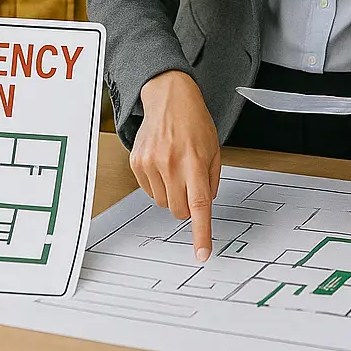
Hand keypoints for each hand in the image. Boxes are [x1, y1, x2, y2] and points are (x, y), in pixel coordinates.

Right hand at [132, 71, 220, 262]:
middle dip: (187, 205)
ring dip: (171, 193)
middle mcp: (171, 163)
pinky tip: (162, 163)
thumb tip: (205, 205)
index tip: (202, 253)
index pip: (199, 204)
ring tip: (176, 167)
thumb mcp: (214, 148)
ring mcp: (151, 163)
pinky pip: (148, 191)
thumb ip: (211, 179)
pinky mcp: (137, 163)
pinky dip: (157, 184)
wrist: (169, 97)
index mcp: (195, 160)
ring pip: (163, 203)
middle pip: (179, 210)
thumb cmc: (194, 121)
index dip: (201, 232)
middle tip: (190, 184)